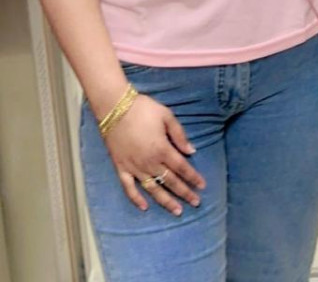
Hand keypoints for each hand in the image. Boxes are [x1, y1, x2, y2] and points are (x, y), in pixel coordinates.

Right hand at [104, 93, 205, 215]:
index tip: (202, 186)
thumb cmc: (143, 109)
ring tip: (177, 211)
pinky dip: (136, 199)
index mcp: (162, 149)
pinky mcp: (121, 168)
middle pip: (170, 181)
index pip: (182, 168)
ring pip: (153, 189)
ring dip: (166, 201)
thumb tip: (191, 151)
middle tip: (196, 203)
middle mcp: (150, 163)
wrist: (114, 107)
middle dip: (185, 193)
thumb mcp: (166, 116)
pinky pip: (129, 188)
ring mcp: (135, 167)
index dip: (193, 178)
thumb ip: (179, 135)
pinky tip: (144, 207)